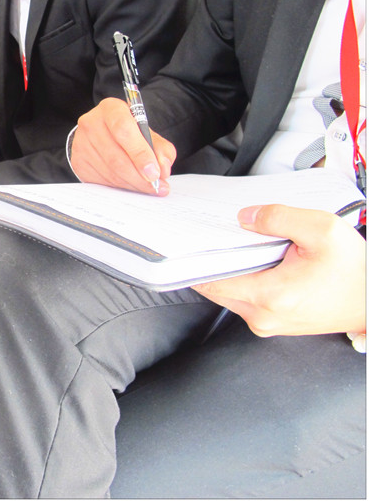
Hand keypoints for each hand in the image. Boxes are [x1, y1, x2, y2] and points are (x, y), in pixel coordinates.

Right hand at [71, 97, 175, 194]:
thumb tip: (162, 169)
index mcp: (111, 109)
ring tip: (148, 187)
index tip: (154, 172)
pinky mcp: (78, 161)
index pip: (123, 130)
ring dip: (132, 184)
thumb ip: (161, 148)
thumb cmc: (127, 131)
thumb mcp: (147, 132)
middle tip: (156, 185)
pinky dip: (120, 187)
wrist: (101, 132)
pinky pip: (102, 181)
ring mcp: (81, 143)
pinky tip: (131, 185)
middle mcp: (91, 123)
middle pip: (116, 157)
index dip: (140, 153)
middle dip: (139, 176)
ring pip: (110, 172)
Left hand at [192, 205, 366, 336]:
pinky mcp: (272, 324)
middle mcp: (262, 317)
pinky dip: (243, 281)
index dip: (196, 260)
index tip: (188, 242)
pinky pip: (244, 300)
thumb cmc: (356, 271)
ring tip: (239, 246)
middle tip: (212, 237)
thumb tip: (245, 216)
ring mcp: (266, 324)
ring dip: (229, 271)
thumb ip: (279, 217)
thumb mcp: (323, 229)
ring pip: (227, 294)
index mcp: (270, 296)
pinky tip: (255, 261)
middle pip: (215, 287)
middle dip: (212, 262)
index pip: (210, 281)